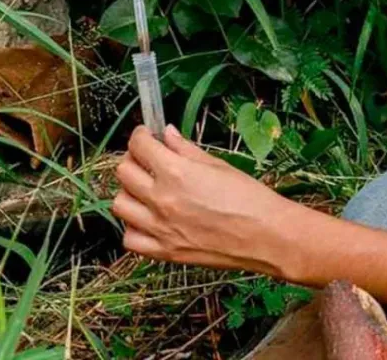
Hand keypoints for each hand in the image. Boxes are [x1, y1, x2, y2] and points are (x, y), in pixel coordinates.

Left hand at [112, 125, 304, 277]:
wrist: (267, 236)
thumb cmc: (249, 199)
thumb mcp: (217, 165)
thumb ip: (185, 150)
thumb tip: (167, 134)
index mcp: (176, 173)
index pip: (138, 145)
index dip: (140, 135)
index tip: (146, 135)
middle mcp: (162, 199)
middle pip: (123, 172)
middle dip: (133, 160)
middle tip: (147, 159)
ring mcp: (160, 228)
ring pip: (120, 204)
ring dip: (130, 193)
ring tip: (147, 190)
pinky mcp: (164, 252)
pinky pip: (130, 239)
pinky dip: (134, 227)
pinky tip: (149, 219)